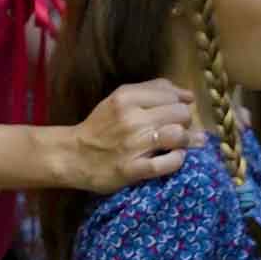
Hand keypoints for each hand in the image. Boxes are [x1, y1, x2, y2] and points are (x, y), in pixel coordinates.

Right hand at [68, 79, 208, 193]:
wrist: (73, 155)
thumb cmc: (100, 126)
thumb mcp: (119, 98)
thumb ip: (151, 90)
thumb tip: (187, 94)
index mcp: (126, 97)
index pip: (171, 94)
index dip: (181, 103)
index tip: (177, 112)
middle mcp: (131, 118)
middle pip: (179, 114)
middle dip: (185, 122)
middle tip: (178, 129)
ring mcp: (133, 144)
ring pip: (177, 135)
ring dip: (185, 140)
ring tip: (180, 144)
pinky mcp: (133, 169)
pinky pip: (168, 163)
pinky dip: (177, 159)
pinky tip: (174, 157)